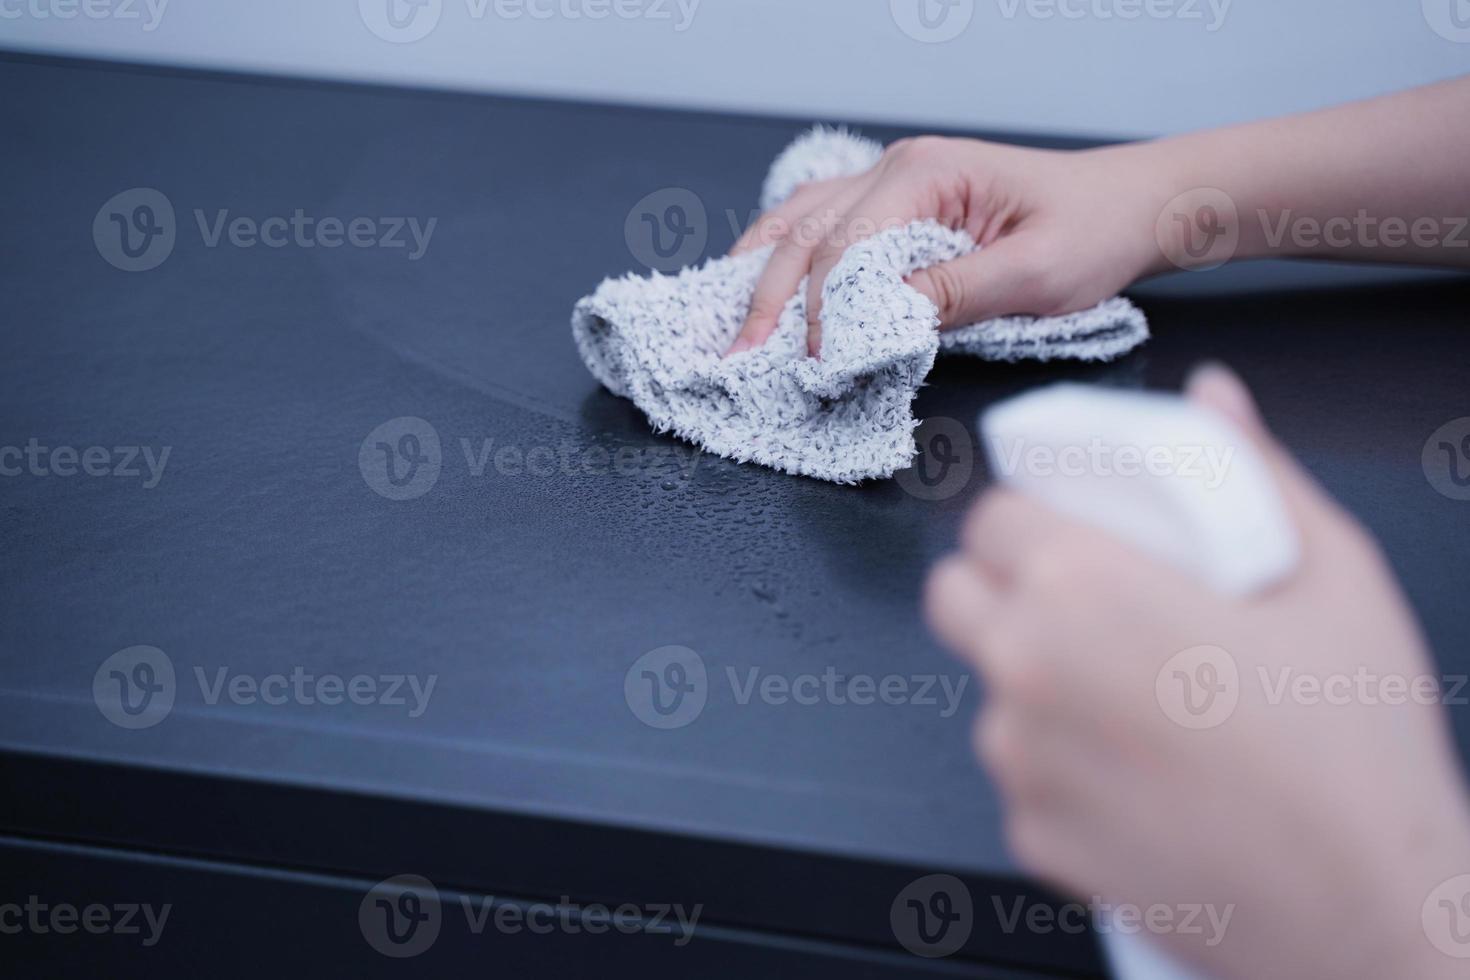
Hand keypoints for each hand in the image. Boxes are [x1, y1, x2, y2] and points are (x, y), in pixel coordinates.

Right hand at [725, 135, 1161, 356]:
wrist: (1131, 203)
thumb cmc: (1093, 232)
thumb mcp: (1034, 274)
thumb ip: (953, 295)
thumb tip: (876, 324)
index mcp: (927, 174)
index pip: (846, 248)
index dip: (821, 311)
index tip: (812, 366)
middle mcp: (899, 167)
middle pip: (807, 232)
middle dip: (766, 297)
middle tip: (736, 356)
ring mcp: (895, 179)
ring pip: (802, 220)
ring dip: (764, 273)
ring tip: (730, 324)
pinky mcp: (900, 201)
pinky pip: (826, 224)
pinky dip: (790, 259)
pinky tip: (766, 287)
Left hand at [924, 365, 1469, 979]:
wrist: (1372, 908)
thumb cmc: (1355, 750)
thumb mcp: (1331, 575)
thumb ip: (1252, 468)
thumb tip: (1215, 399)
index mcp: (1084, 586)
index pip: (988, 516)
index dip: (1025, 518)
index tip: (1063, 532)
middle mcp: (1028, 668)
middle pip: (956, 595)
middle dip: (1001, 587)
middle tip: (1080, 604)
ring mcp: (1020, 760)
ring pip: (988, 689)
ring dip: (1034, 681)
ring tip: (1135, 697)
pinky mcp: (1032, 835)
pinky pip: (1019, 776)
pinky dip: (1059, 767)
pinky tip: (1140, 771)